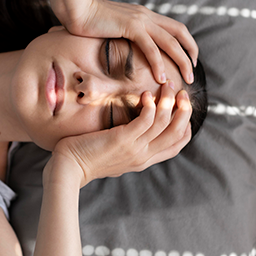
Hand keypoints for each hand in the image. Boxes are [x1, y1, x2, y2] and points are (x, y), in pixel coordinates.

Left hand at [51, 84, 191, 187]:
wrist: (69, 169)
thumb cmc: (87, 159)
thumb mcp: (116, 156)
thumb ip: (129, 146)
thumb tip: (133, 132)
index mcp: (145, 160)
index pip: (177, 144)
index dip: (186, 124)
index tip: (183, 107)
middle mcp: (144, 155)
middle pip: (178, 132)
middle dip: (184, 109)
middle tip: (181, 92)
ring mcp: (135, 148)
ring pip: (165, 122)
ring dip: (169, 101)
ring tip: (166, 86)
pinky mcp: (123, 139)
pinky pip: (146, 119)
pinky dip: (150, 105)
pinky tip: (146, 95)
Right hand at [61, 0, 198, 84]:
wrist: (75, 6)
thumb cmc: (87, 19)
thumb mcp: (112, 26)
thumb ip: (123, 34)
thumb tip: (126, 47)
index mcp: (144, 14)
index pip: (175, 27)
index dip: (186, 43)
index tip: (188, 59)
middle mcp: (146, 15)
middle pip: (180, 33)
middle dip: (190, 53)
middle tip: (192, 73)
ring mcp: (140, 20)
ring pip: (171, 42)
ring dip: (182, 61)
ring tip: (186, 79)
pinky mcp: (130, 27)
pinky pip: (151, 48)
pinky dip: (159, 64)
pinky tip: (161, 77)